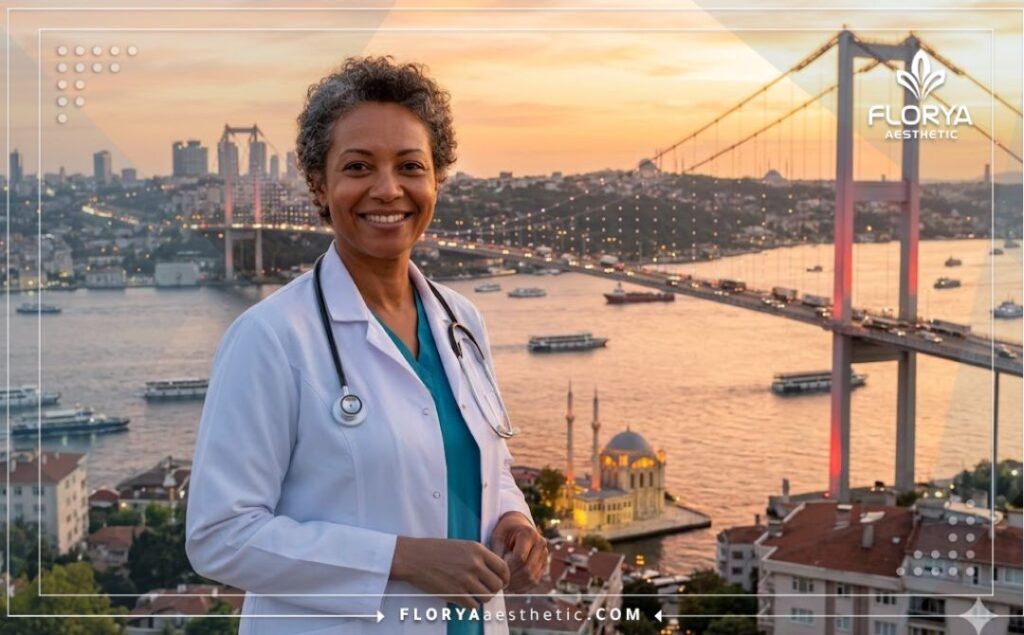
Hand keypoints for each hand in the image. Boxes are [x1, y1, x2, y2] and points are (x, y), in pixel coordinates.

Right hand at [390, 537, 509, 609]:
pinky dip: (471, 605)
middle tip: (484, 589)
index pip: (503, 568)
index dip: (505, 578)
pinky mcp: (455, 593)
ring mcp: (465, 579)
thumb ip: (480, 556)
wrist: (414, 557)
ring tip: (473, 594)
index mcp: (478, 550)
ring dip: (482, 598)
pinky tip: (464, 599)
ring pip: (487, 597)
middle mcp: (474, 564)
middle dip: (493, 590)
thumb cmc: (436, 551)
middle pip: (497, 585)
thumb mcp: (462, 545)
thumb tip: (495, 572)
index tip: (501, 583)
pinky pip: (474, 606)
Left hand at [489, 512, 547, 592]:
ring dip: (517, 585)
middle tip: (499, 583)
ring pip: (532, 577)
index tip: (496, 573)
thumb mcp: (497, 537)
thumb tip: (496, 574)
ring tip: (504, 586)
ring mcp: (544, 554)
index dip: (507, 569)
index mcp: (528, 534)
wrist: (518, 527)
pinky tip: (512, 587)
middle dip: (512, 579)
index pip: (520, 558)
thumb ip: (497, 553)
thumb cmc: (505, 532)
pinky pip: (535, 580)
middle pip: (527, 569)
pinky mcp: (544, 564)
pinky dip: (523, 587)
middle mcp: (540, 543)